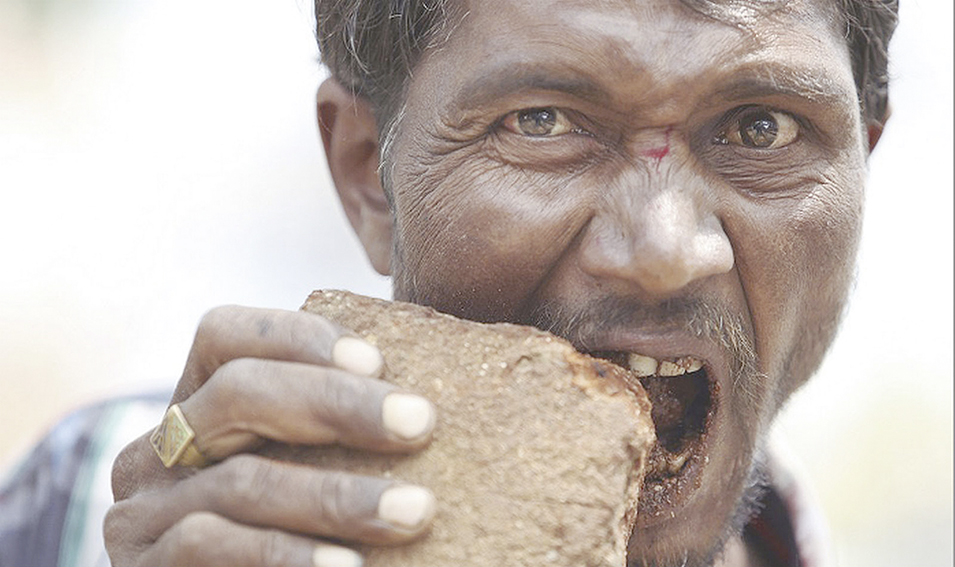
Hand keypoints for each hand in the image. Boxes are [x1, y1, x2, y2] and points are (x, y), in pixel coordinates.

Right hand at [104, 306, 435, 566]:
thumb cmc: (295, 536)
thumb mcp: (304, 473)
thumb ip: (333, 437)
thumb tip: (424, 407)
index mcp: (196, 410)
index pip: (224, 336)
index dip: (297, 336)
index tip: (377, 360)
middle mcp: (157, 451)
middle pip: (236, 392)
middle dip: (337, 403)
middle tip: (420, 423)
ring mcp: (141, 515)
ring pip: (239, 482)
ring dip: (335, 496)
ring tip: (413, 512)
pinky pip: (207, 547)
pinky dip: (287, 556)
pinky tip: (351, 565)